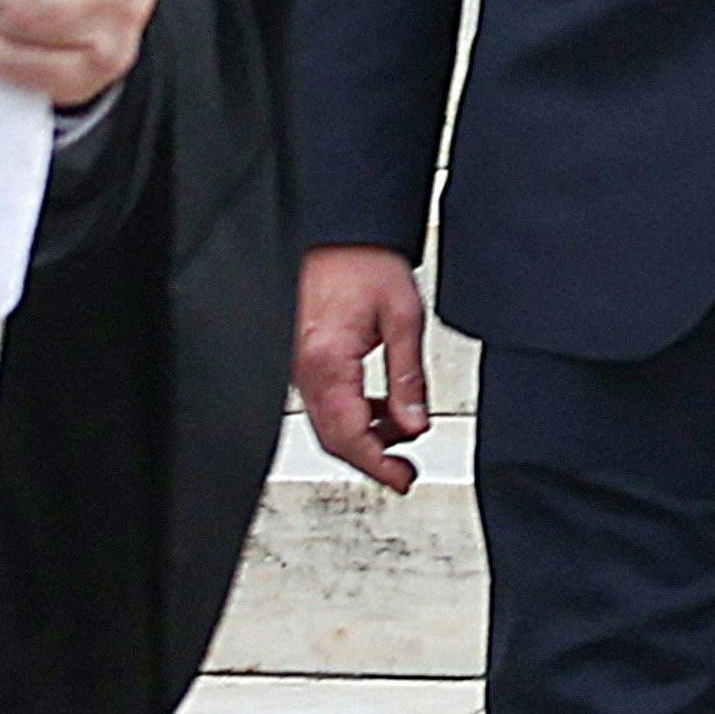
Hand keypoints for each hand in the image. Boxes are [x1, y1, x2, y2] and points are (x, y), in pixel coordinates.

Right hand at [293, 243, 433, 488]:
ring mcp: (299, 368)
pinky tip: (381, 410)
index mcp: (327, 362)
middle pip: (334, 438)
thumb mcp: (403, 317)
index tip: (403, 480)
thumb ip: (408, 377)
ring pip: (328, 424)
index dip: (378, 465)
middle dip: (372, 459)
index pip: (350, 435)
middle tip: (405, 471)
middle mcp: (304, 370)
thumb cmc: (364, 263)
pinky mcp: (304, 362)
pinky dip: (353, 415)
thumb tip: (414, 425)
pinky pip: (325, 403)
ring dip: (365, 436)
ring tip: (403, 431)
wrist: (338, 234)